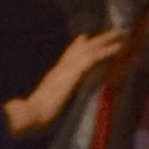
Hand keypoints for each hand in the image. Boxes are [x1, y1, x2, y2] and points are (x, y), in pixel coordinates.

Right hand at [6, 28, 130, 137]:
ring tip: (119, 33)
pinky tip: (118, 47)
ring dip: (105, 41)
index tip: (84, 38)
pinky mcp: (74, 72)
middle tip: (110, 31)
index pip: (67, 59)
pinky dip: (107, 52)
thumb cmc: (33, 116)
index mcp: (53, 77)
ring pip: (89, 50)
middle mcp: (60, 69)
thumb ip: (46, 103)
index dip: (76, 48)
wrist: (29, 113)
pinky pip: (94, 58)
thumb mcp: (43, 106)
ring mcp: (67, 69)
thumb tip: (42, 106)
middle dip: (95, 41)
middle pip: (80, 50)